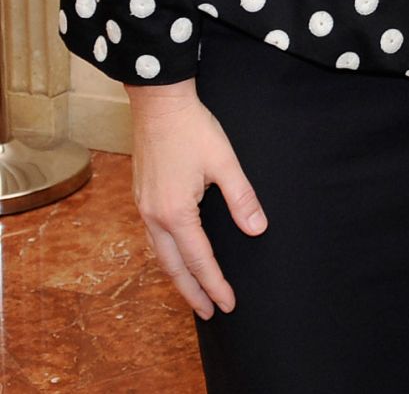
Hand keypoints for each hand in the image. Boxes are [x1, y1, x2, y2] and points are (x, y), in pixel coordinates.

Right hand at [127, 82, 266, 317]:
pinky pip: (155, 238)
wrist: (159, 103)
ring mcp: (145, 208)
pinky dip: (169, 255)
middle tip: (211, 312)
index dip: (215, 283)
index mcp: (175, 213)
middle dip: (192, 292)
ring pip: (161, 254)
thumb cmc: (193, 129)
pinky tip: (178, 255)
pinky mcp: (143, 197)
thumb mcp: (225, 162)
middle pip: (174, 266)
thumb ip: (241, 198)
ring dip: (179, 276)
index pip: (199, 260)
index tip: (229, 304)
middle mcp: (154, 217)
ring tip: (195, 292)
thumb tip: (257, 229)